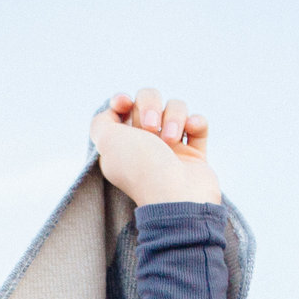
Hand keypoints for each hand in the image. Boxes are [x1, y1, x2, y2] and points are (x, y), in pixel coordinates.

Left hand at [90, 87, 220, 208]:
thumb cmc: (141, 168)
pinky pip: (198, 123)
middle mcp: (144, 146)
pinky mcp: (194, 154)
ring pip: (175, 108)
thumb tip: (110, 113)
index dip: (121, 101)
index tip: (124, 103)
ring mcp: (170, 149)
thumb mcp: (108, 141)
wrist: (176, 197)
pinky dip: (196, 122)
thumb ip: (101, 123)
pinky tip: (191, 130)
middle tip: (150, 127)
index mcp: (120, 146)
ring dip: (174, 117)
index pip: (119, 110)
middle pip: (148, 101)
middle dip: (149, 105)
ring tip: (171, 140)